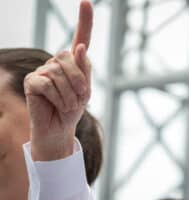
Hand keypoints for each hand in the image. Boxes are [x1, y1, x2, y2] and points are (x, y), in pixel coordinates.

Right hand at [24, 0, 92, 160]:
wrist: (60, 128)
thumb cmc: (74, 108)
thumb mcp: (85, 90)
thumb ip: (84, 69)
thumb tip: (78, 47)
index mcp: (75, 62)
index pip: (81, 38)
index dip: (85, 20)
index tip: (87, 1)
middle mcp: (58, 61)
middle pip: (69, 56)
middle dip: (79, 80)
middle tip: (79, 98)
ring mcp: (43, 70)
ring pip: (59, 72)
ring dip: (69, 94)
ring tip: (68, 104)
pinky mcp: (32, 80)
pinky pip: (47, 84)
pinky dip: (58, 98)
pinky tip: (56, 104)